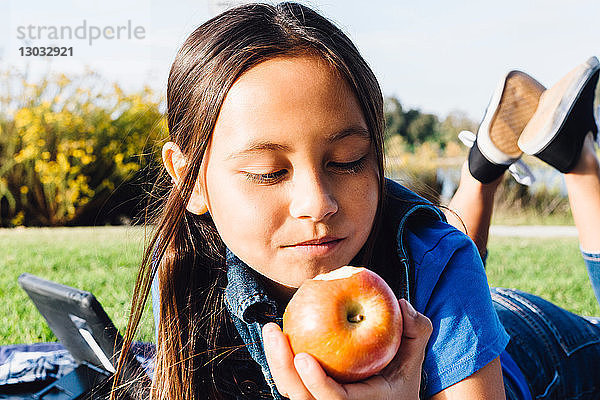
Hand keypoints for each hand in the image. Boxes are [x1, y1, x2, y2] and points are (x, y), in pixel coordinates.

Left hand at [262, 299, 432, 399]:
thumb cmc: (398, 378)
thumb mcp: (414, 359)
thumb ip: (417, 331)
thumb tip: (402, 304)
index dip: (316, 384)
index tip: (303, 358)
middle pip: (300, 397)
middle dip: (281, 366)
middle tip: (274, 331)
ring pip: (289, 390)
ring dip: (275, 360)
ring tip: (270, 328)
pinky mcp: (308, 394)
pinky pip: (289, 380)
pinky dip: (280, 359)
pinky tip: (278, 332)